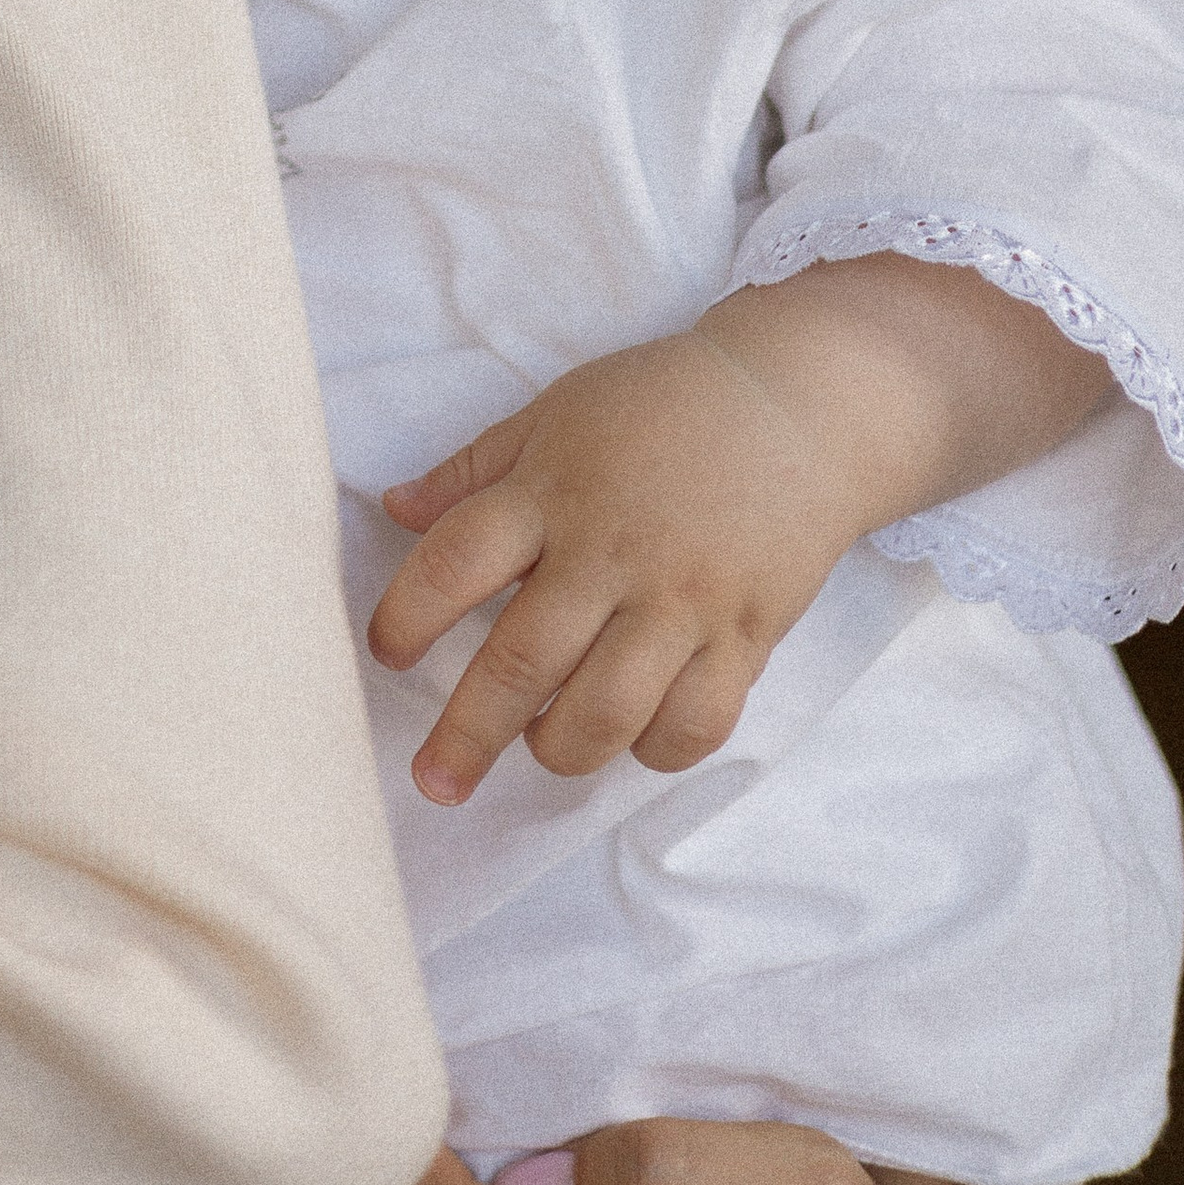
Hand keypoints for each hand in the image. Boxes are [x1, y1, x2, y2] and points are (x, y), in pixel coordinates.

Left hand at [373, 253, 1115, 806]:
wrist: (797, 403)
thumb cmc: (661, 404)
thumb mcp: (555, 413)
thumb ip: (473, 469)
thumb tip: (393, 509)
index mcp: (553, 491)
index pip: (457, 561)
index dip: (407, 616)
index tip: (385, 654)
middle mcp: (612, 552)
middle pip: (524, 660)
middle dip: (467, 734)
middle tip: (433, 781)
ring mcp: (683, 600)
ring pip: (609, 710)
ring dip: (559, 749)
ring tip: (538, 748)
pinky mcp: (745, 636)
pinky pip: (696, 722)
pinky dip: (655, 749)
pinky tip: (630, 738)